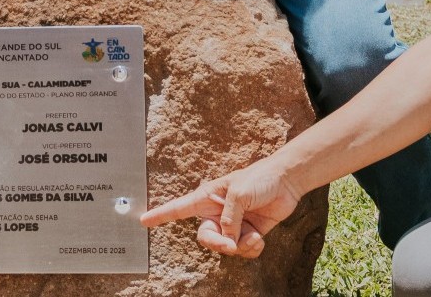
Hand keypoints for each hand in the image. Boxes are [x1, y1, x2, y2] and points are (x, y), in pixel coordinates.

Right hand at [139, 161, 303, 258]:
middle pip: (206, 238)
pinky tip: (260, 237)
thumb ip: (229, 218)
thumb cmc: (260, 179)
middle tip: (231, 245)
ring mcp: (233, 225)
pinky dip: (252, 248)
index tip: (143, 220)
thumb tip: (227, 239)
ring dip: (241, 246)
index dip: (161, 215)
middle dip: (219, 245)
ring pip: (227, 248)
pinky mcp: (249, 233)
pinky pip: (243, 250)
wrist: (287, 181)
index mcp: (208, 197)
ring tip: (254, 235)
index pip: (179, 208)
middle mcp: (218, 213)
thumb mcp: (239, 193)